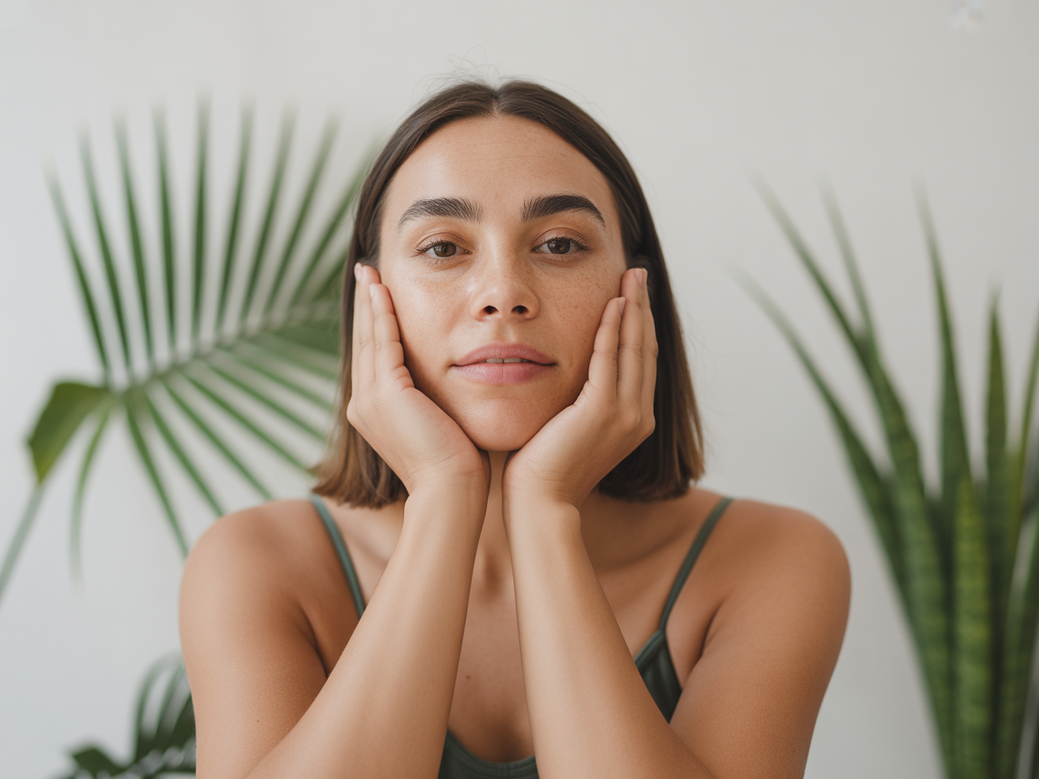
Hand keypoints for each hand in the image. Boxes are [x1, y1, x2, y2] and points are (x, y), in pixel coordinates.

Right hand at [347, 264, 488, 494]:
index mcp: (374, 411)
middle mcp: (363, 404)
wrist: (452, 491)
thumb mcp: (440, 421)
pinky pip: (382, 343)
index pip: (373, 355)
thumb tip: (450, 380)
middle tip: (366, 271)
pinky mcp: (387, 394)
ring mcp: (370, 399)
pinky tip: (383, 290)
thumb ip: (433, 399)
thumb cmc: (458, 464)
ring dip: (370, 301)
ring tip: (369, 272)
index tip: (378, 293)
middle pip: (363, 341)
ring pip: (368, 337)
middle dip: (366, 305)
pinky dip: (382, 314)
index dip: (373, 322)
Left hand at [502, 267, 655, 511]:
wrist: (540, 502)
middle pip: (644, 349)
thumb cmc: (542, 469)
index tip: (631, 294)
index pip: (639, 362)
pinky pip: (610, 360)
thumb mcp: (567, 426)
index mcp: (633, 421)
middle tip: (637, 273)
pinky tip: (612, 304)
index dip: (638, 325)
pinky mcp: (603, 411)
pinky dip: (612, 329)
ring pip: (633, 349)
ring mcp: (625, 415)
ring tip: (631, 277)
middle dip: (642, 308)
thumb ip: (576, 399)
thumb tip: (566, 373)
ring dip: (633, 309)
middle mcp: (638, 417)